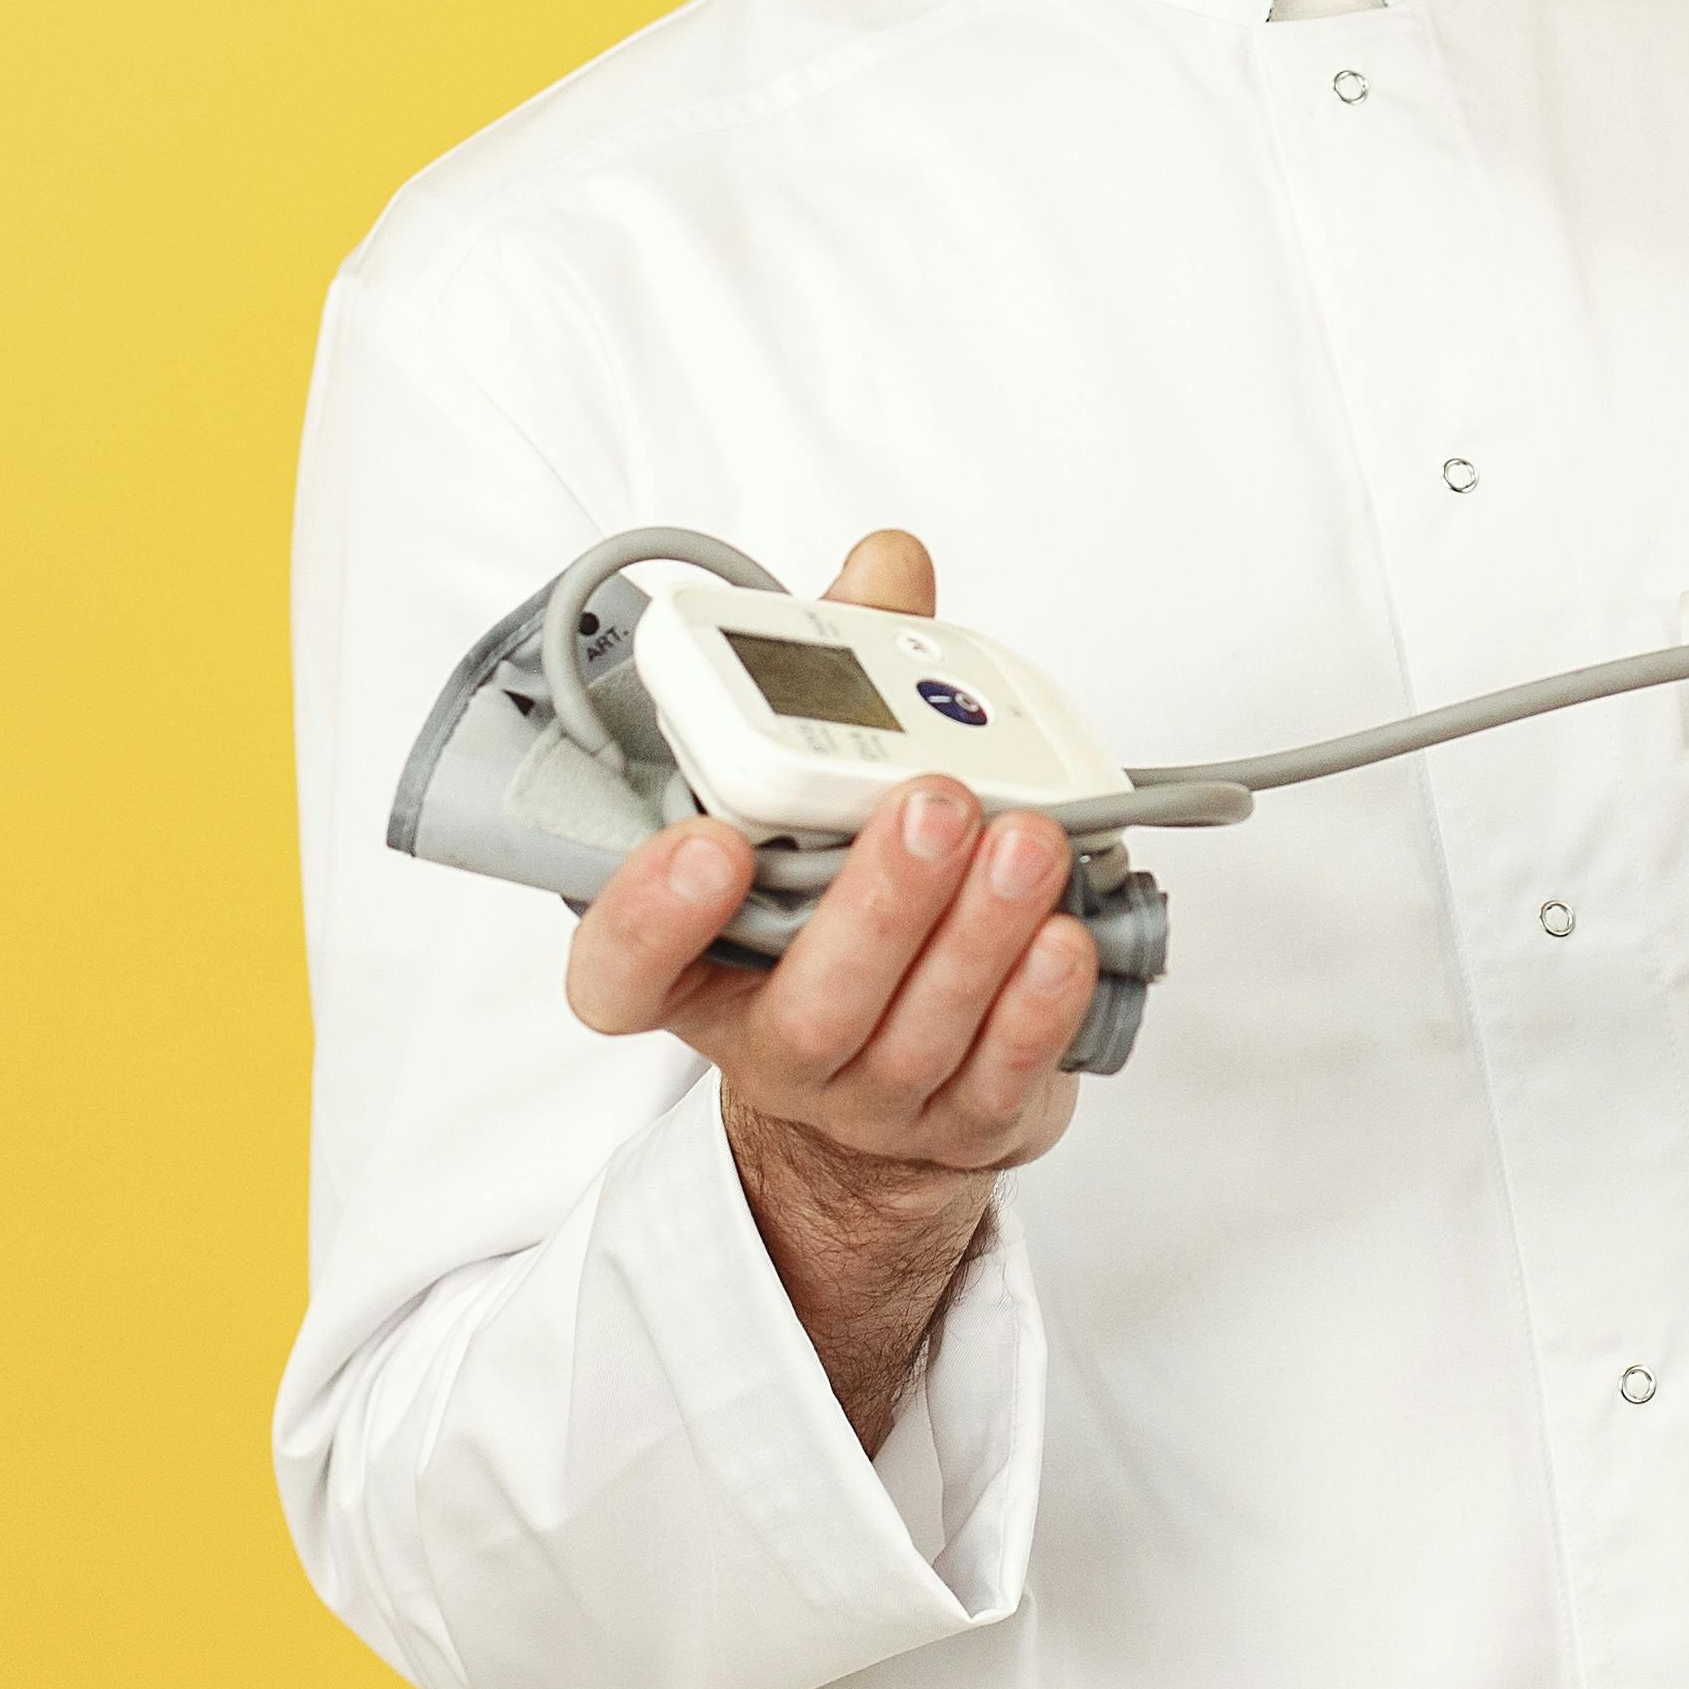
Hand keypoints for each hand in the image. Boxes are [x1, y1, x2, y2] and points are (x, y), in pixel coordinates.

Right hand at [561, 527, 1098, 1439]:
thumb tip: (885, 565)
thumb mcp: (824, 780)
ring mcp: (870, 1097)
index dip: (649, 915)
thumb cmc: (842, 896)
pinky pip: (1002, 1075)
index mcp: (697, 961)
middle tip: (931, 803)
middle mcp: (771, 1040)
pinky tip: (1066, 933)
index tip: (708, 841)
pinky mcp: (967, 1124)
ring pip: (916, 1033)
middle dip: (875, 901)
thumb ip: (843, 667)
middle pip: (806, 1002)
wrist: (903, 1066)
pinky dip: (1038, 1005)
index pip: (621, 968)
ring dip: (977, 935)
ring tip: (1027, 841)